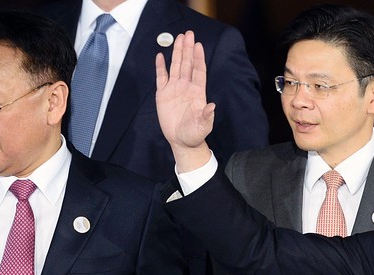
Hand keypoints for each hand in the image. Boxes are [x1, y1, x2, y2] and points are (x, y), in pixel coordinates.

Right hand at [155, 30, 214, 170]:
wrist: (182, 141)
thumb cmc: (195, 133)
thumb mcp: (204, 126)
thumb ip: (207, 116)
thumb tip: (212, 106)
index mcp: (197, 92)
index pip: (199, 70)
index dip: (198, 57)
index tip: (198, 44)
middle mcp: (186, 87)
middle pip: (187, 64)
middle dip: (187, 49)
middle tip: (188, 33)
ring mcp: (174, 89)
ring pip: (175, 66)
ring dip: (177, 53)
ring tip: (178, 38)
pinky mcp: (163, 94)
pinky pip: (161, 77)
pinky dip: (160, 67)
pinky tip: (160, 55)